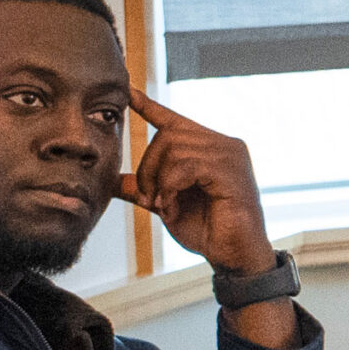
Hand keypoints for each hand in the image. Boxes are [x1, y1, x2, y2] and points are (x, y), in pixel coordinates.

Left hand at [119, 90, 273, 273]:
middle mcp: (223, 144)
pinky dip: (171, 187)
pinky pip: (186, 166)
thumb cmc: (208, 231)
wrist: (233, 256)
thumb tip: (116, 182)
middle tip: (148, 198)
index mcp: (209, 148)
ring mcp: (230, 154)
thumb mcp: (168, 205)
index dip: (149, 106)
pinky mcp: (231, 170)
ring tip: (165, 205)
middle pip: (167, 136)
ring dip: (159, 181)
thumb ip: (146, 188)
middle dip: (148, 168)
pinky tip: (173, 205)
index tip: (128, 93)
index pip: (175, 121)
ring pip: (174, 149)